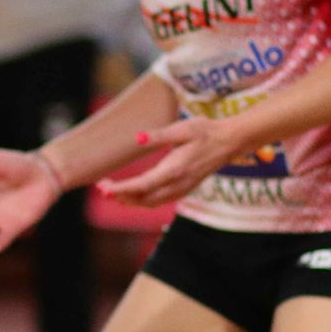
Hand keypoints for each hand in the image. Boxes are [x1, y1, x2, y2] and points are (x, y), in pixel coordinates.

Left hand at [97, 118, 251, 208]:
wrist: (229, 142)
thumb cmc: (205, 131)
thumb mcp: (183, 128)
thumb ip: (159, 135)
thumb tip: (138, 138)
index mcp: (175, 170)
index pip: (143, 185)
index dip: (122, 190)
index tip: (103, 190)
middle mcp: (178, 184)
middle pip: (144, 198)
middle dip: (120, 196)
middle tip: (101, 188)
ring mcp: (182, 189)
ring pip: (151, 203)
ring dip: (130, 201)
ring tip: (111, 193)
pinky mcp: (184, 189)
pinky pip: (160, 201)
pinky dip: (143, 201)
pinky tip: (131, 196)